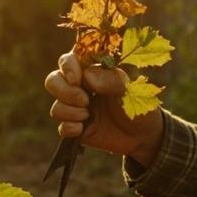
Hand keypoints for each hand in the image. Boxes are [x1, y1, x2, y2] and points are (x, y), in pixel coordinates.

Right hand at [44, 50, 163, 165]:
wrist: (143, 136)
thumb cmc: (138, 105)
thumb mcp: (130, 91)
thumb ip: (111, 80)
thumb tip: (87, 76)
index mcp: (92, 72)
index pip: (68, 60)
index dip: (67, 67)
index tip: (77, 79)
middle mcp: (80, 88)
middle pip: (53, 81)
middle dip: (64, 91)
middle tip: (85, 100)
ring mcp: (76, 108)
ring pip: (56, 107)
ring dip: (70, 111)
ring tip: (89, 115)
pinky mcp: (76, 128)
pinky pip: (61, 127)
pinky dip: (69, 128)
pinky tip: (82, 129)